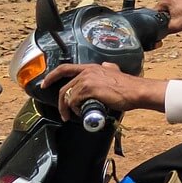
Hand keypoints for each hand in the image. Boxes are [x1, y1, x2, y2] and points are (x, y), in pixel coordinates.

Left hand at [42, 62, 166, 120]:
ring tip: (75, 115)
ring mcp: (87, 80)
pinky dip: (76, 110)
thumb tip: (106, 66)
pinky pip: (74, 101)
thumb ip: (109, 68)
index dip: (52, 76)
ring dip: (69, 108)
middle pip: (65, 87)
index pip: (65, 68)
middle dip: (61, 102)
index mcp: (92, 67)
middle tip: (63, 112)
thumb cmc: (129, 86)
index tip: (45, 84)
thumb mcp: (116, 71)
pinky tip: (83, 112)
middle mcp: (87, 72)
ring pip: (69, 96)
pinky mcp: (89, 90)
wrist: (136, 91)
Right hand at [155, 0, 181, 33]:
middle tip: (176, 21)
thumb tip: (155, 34)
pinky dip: (177, 11)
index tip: (169, 23)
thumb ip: (161, 30)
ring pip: (168, 8)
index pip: (156, 12)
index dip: (160, 20)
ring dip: (172, 14)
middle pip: (162, 10)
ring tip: (180, 17)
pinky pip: (174, 6)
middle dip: (166, 17)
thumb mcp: (173, 27)